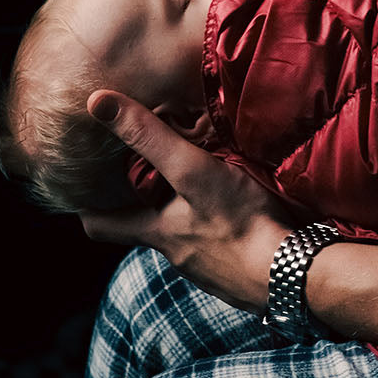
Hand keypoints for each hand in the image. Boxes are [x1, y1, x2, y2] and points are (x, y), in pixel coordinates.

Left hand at [79, 91, 290, 309]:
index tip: (84, 187)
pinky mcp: (240, 270)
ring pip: (187, 235)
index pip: (101, 226)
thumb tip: (98, 103)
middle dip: (147, 202)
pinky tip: (241, 208)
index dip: (88, 206)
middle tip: (151, 169)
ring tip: (202, 179)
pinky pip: (222, 245)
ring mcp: (210, 267)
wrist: (293, 275)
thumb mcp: (192, 171)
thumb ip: (150, 138)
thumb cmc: (240, 222)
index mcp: (157, 233)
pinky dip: (222, 225)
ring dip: (189, 212)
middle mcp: (177, 255)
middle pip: (148, 227)